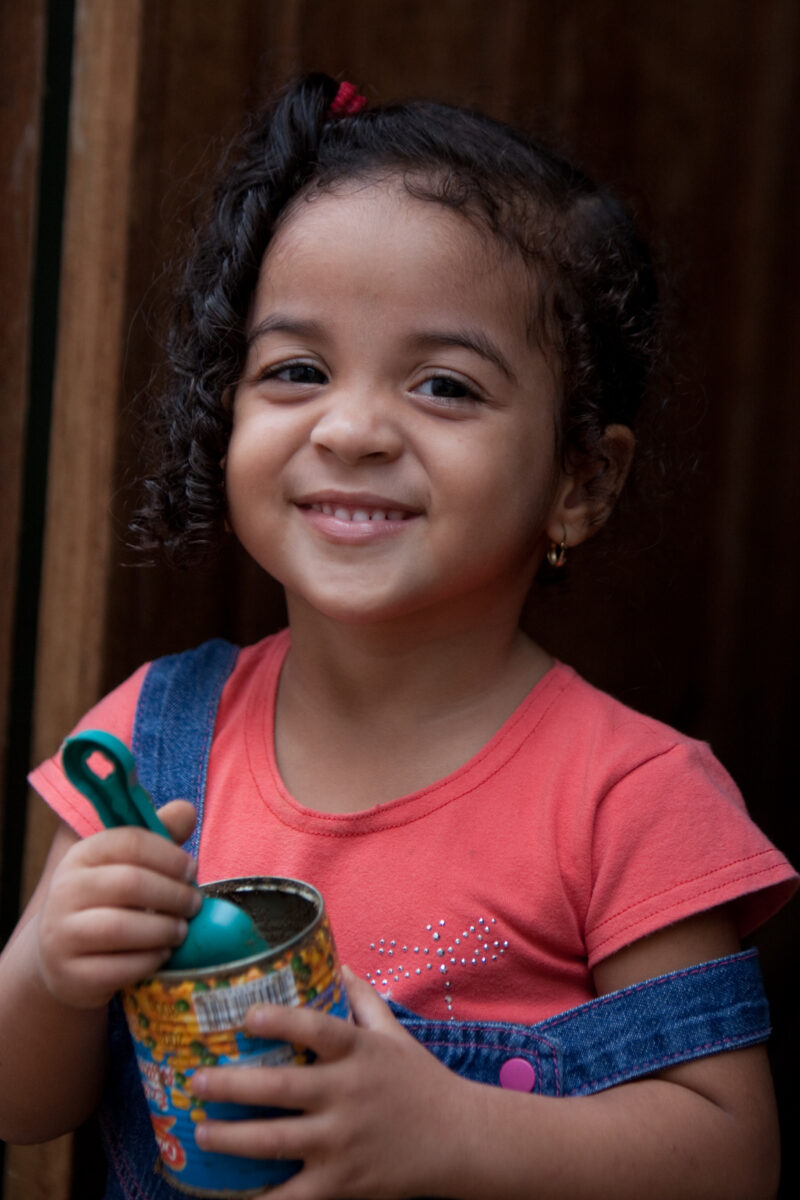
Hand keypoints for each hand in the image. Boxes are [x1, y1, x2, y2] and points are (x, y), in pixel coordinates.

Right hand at [36, 800, 201, 1008]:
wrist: (61, 957)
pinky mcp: (71, 975)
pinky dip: (150, 960)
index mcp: (81, 856)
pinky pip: (119, 968)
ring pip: (122, 927)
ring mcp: (62, 935)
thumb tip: (187, 810)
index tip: (192, 869)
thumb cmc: (107, 902)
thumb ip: (158, 836)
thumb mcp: (127, 864)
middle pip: (130, 883)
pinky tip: (163, 953)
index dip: (169, 854)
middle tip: (194, 904)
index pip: (130, 841)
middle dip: (173, 894)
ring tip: (182, 929)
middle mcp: (65, 891)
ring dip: (164, 929)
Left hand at [193, 967, 471, 1198]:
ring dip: (233, 1140)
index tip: (246, 1012)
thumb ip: (363, 1000)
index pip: (318, 1029)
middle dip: (233, 1087)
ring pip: (278, 1142)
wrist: (460, 1140)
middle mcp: (348, 1095)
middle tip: (197, 1081)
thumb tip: (337, 962)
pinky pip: (294, 1198)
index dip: (281, 1019)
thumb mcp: (394, 1035)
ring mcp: (344, 1142)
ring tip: (200, 1132)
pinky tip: (230, 1199)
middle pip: (283, 1089)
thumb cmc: (420, 1081)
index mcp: (359, 1053)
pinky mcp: (344, 1183)